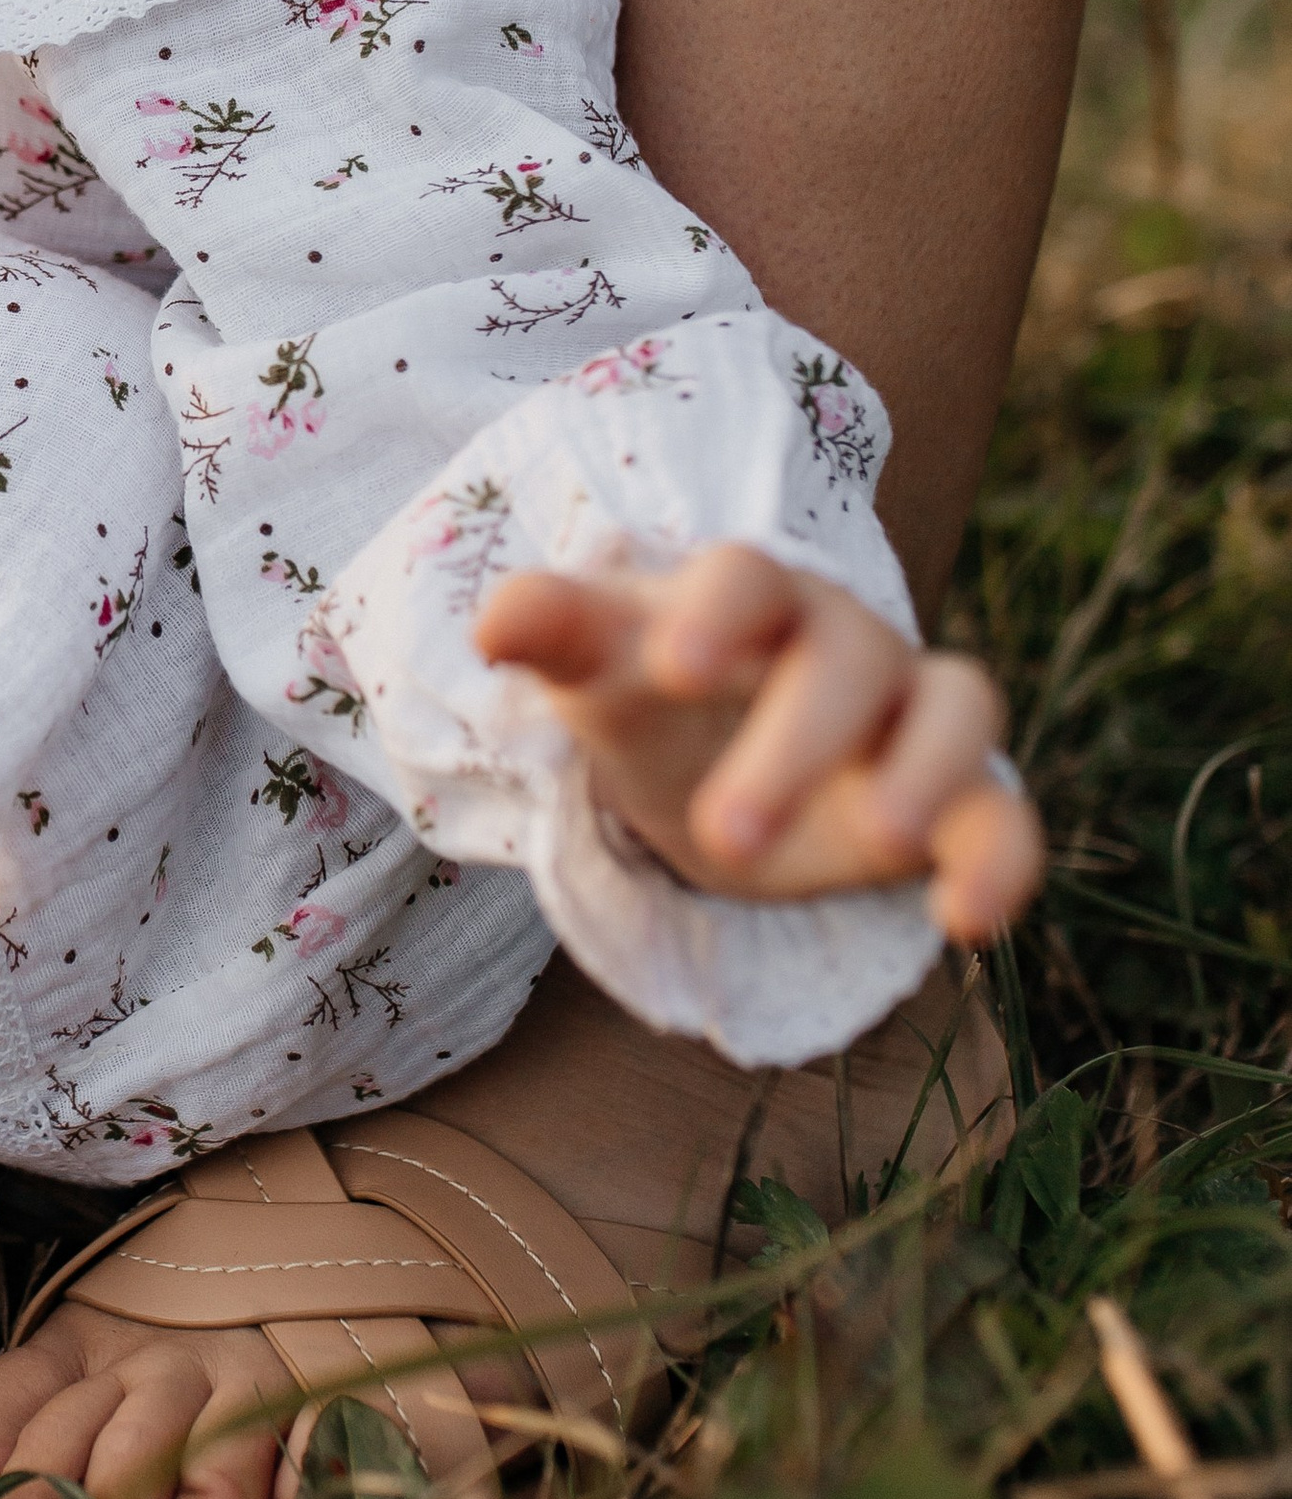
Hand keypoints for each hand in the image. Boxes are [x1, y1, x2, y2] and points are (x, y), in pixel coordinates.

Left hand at [474, 545, 1042, 943]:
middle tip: (725, 831)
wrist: (718, 755)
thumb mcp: (597, 672)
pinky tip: (961, 923)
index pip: (747, 575)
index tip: (674, 666)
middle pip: (849, 658)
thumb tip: (492, 623)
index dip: (718, 611)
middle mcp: (845, 642)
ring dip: (928, 772)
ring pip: (959, 708)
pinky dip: (1002, 861)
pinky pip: (1005, 815)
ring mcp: (911, 716)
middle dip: (795, 740)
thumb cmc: (656, 698)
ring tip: (886, 838)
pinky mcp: (958, 799)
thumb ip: (555, 634)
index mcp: (751, 598)